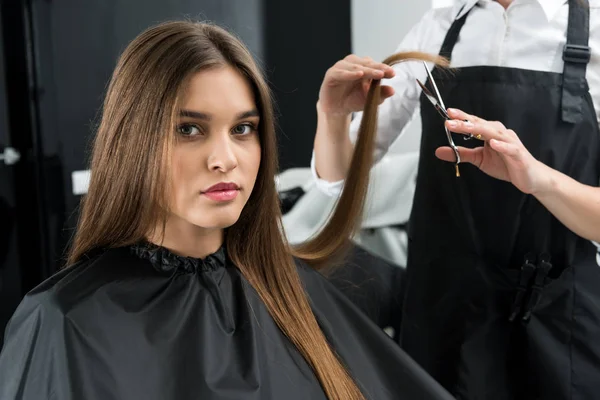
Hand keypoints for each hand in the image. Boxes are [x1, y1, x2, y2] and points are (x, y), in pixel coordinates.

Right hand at [317, 55, 395, 116]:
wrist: (337, 110)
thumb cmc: (353, 101)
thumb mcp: (369, 99)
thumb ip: (380, 94)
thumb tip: (392, 90)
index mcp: (365, 68)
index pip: (375, 66)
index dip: (384, 69)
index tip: (392, 74)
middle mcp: (354, 64)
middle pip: (366, 64)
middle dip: (377, 68)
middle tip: (386, 72)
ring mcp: (342, 67)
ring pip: (355, 66)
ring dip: (365, 69)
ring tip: (376, 74)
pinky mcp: (331, 74)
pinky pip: (341, 72)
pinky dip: (350, 73)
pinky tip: (359, 74)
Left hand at [435, 108, 550, 194]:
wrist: (530, 177)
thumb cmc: (506, 164)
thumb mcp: (479, 159)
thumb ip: (460, 154)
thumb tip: (438, 151)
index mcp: (490, 133)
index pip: (474, 123)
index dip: (461, 118)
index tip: (447, 113)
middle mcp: (500, 134)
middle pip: (481, 125)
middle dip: (465, 121)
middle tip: (449, 119)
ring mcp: (510, 143)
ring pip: (494, 133)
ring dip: (479, 129)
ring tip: (465, 126)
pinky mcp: (519, 154)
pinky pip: (510, 148)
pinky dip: (502, 145)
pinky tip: (492, 143)